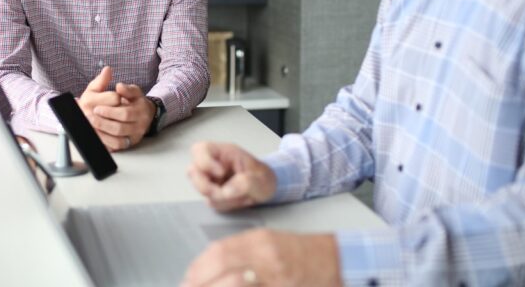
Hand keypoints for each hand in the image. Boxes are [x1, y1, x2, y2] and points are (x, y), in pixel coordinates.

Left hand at [78, 67, 153, 151]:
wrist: (145, 114)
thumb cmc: (135, 101)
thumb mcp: (133, 91)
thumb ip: (126, 88)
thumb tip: (119, 86)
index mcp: (141, 110)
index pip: (125, 113)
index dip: (109, 112)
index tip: (97, 108)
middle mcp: (140, 126)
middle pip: (120, 128)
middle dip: (103, 123)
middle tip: (89, 117)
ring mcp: (134, 137)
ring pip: (118, 141)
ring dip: (102, 134)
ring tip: (91, 126)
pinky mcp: (129, 144)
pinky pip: (116, 147)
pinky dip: (105, 142)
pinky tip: (96, 134)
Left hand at [181, 229, 342, 286]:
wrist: (338, 262)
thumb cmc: (301, 255)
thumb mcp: (268, 244)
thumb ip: (239, 254)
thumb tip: (207, 271)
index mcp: (260, 241)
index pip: (219, 252)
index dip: (197, 270)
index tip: (187, 281)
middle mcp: (267, 257)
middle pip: (223, 269)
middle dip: (200, 283)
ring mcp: (277, 277)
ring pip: (238, 282)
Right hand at [187, 142, 276, 211]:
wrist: (268, 189)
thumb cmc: (263, 177)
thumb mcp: (261, 179)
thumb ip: (245, 183)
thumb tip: (226, 191)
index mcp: (223, 153)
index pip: (200, 150)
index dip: (204, 162)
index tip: (220, 173)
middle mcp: (213, 164)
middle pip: (193, 171)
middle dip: (207, 186)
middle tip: (224, 192)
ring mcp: (211, 179)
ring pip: (200, 189)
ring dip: (220, 198)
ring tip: (240, 196)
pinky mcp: (212, 193)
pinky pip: (210, 202)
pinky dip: (225, 205)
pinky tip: (238, 200)